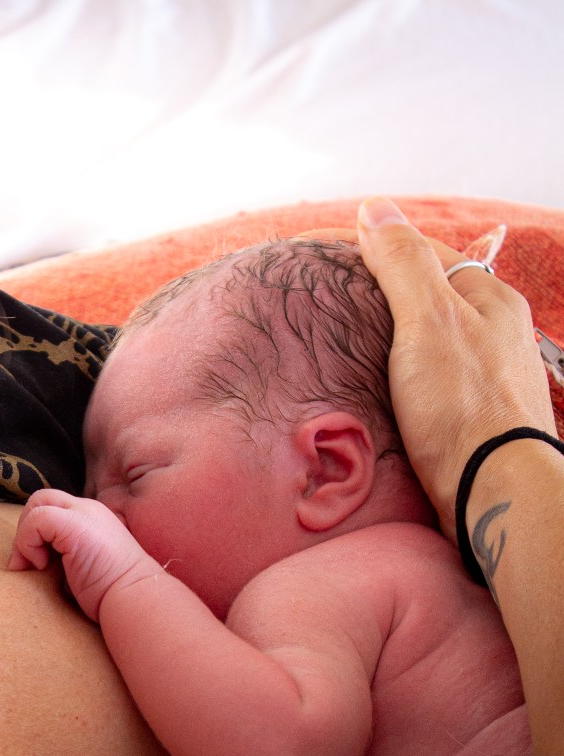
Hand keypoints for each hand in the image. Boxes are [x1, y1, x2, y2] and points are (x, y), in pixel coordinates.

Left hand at [10, 489, 160, 620]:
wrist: (134, 599)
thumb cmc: (111, 595)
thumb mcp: (83, 567)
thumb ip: (63, 554)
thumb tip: (31, 559)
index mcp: (92, 519)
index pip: (54, 507)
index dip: (36, 531)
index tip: (36, 564)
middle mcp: (88, 510)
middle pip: (42, 498)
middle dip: (25, 528)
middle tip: (26, 562)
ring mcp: (84, 513)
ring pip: (37, 504)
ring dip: (24, 537)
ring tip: (33, 566)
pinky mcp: (75, 524)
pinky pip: (37, 519)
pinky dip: (28, 542)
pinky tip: (42, 565)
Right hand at [356, 197, 555, 540]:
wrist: (493, 489)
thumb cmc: (461, 405)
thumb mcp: (426, 321)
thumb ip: (402, 263)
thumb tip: (374, 206)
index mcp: (489, 299)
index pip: (421, 252)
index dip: (370, 247)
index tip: (319, 256)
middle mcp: (496, 331)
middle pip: (428, 294)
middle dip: (379, 290)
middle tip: (327, 297)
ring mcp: (488, 374)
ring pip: (429, 336)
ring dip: (390, 332)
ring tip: (347, 339)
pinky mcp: (475, 414)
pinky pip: (431, 374)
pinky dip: (401, 368)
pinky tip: (383, 384)